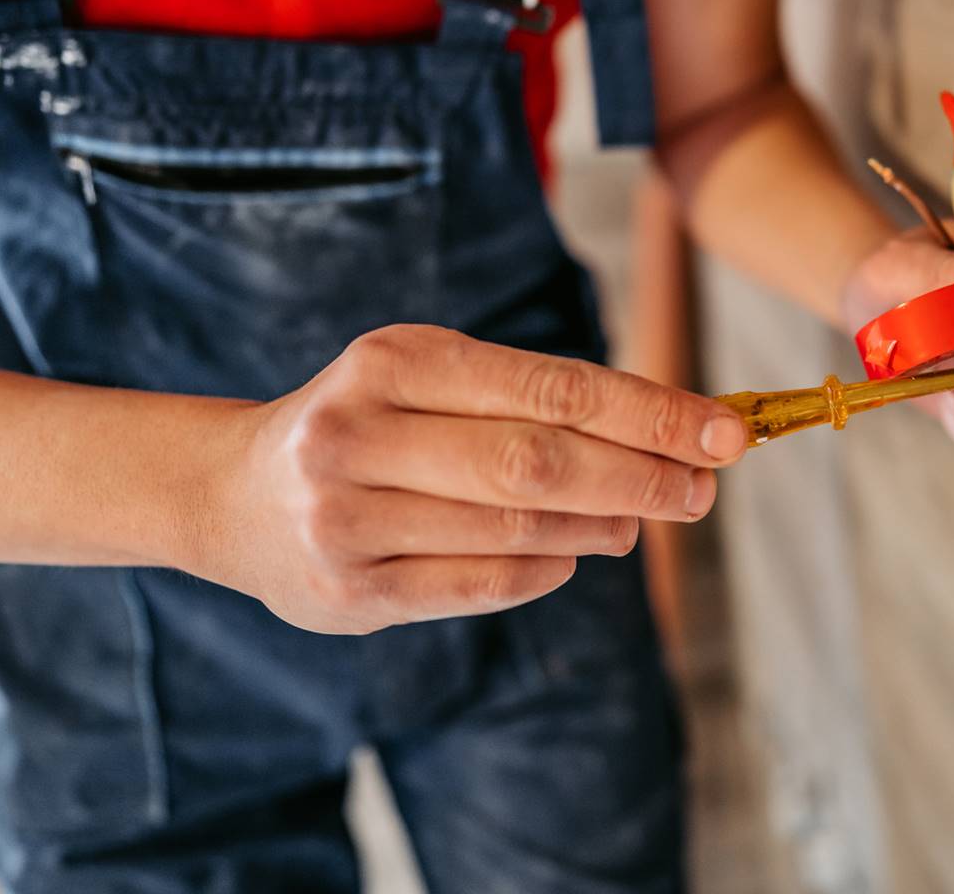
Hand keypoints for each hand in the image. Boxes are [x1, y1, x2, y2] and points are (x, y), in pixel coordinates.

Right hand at [195, 325, 746, 633]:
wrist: (230, 494)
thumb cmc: (368, 423)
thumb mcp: (430, 378)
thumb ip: (534, 399)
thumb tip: (667, 440)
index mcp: (393, 361)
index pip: (551, 388)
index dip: (649, 413)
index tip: (723, 430)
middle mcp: (360, 435)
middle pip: (539, 463)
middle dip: (640, 477)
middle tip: (702, 487)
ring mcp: (347, 519)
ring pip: (515, 530)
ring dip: (600, 527)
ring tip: (642, 519)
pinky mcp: (349, 593)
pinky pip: (480, 585)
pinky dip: (544, 570)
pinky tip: (574, 555)